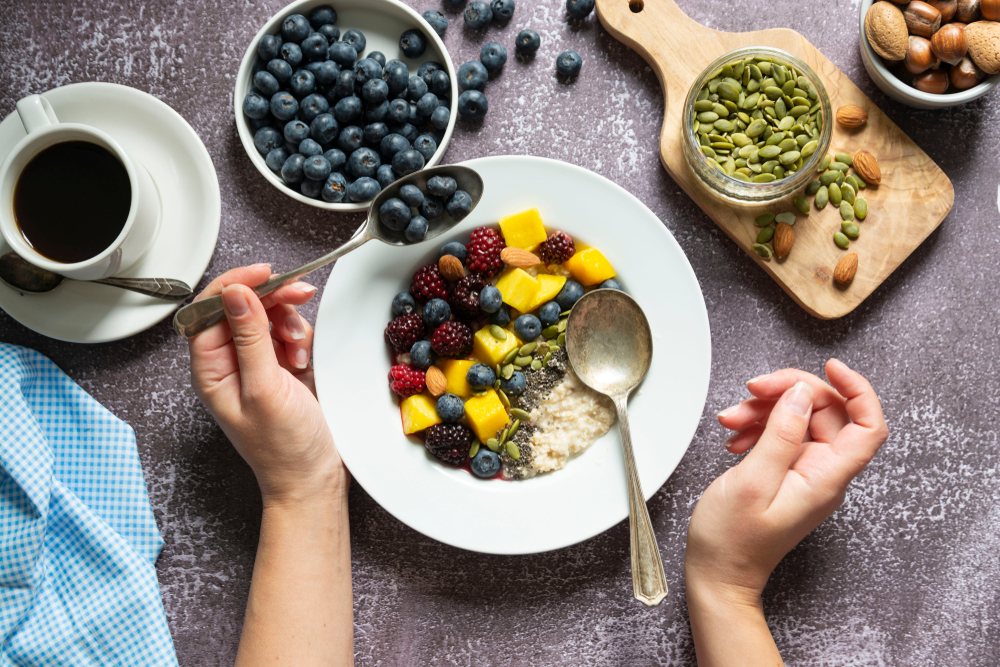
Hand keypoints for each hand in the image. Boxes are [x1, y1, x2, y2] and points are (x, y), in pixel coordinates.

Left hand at [188, 264, 346, 505]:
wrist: (314, 477)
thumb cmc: (283, 448)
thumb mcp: (265, 389)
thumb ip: (249, 338)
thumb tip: (235, 294)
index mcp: (211, 370)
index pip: (209, 311)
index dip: (233, 286)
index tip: (262, 274)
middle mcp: (231, 363)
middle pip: (242, 307)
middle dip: (270, 298)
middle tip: (298, 292)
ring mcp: (259, 363)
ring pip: (268, 316)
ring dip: (289, 321)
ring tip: (300, 345)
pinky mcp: (284, 366)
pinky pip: (289, 332)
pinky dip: (301, 336)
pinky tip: (305, 355)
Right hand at [686, 359, 888, 601]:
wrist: (718, 572)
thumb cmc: (733, 539)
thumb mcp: (752, 480)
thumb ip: (781, 434)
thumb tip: (801, 394)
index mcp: (826, 478)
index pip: (868, 425)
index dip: (857, 389)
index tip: (829, 366)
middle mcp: (824, 473)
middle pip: (827, 411)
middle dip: (789, 392)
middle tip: (753, 389)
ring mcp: (806, 472)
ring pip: (800, 418)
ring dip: (765, 408)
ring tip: (731, 418)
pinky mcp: (787, 471)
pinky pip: (782, 433)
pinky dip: (758, 425)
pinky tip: (735, 434)